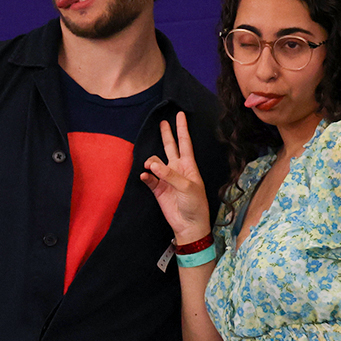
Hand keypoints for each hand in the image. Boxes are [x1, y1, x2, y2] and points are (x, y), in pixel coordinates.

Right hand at [139, 111, 212, 241]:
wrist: (189, 225)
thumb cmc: (195, 204)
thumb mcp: (188, 187)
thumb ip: (170, 174)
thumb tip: (153, 164)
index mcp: (189, 166)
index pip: (185, 143)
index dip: (182, 129)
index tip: (180, 115)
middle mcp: (177, 169)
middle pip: (170, 147)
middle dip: (167, 134)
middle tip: (162, 121)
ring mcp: (167, 179)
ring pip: (155, 162)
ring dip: (151, 161)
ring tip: (150, 166)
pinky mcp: (158, 189)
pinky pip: (148, 178)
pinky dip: (145, 175)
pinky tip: (145, 175)